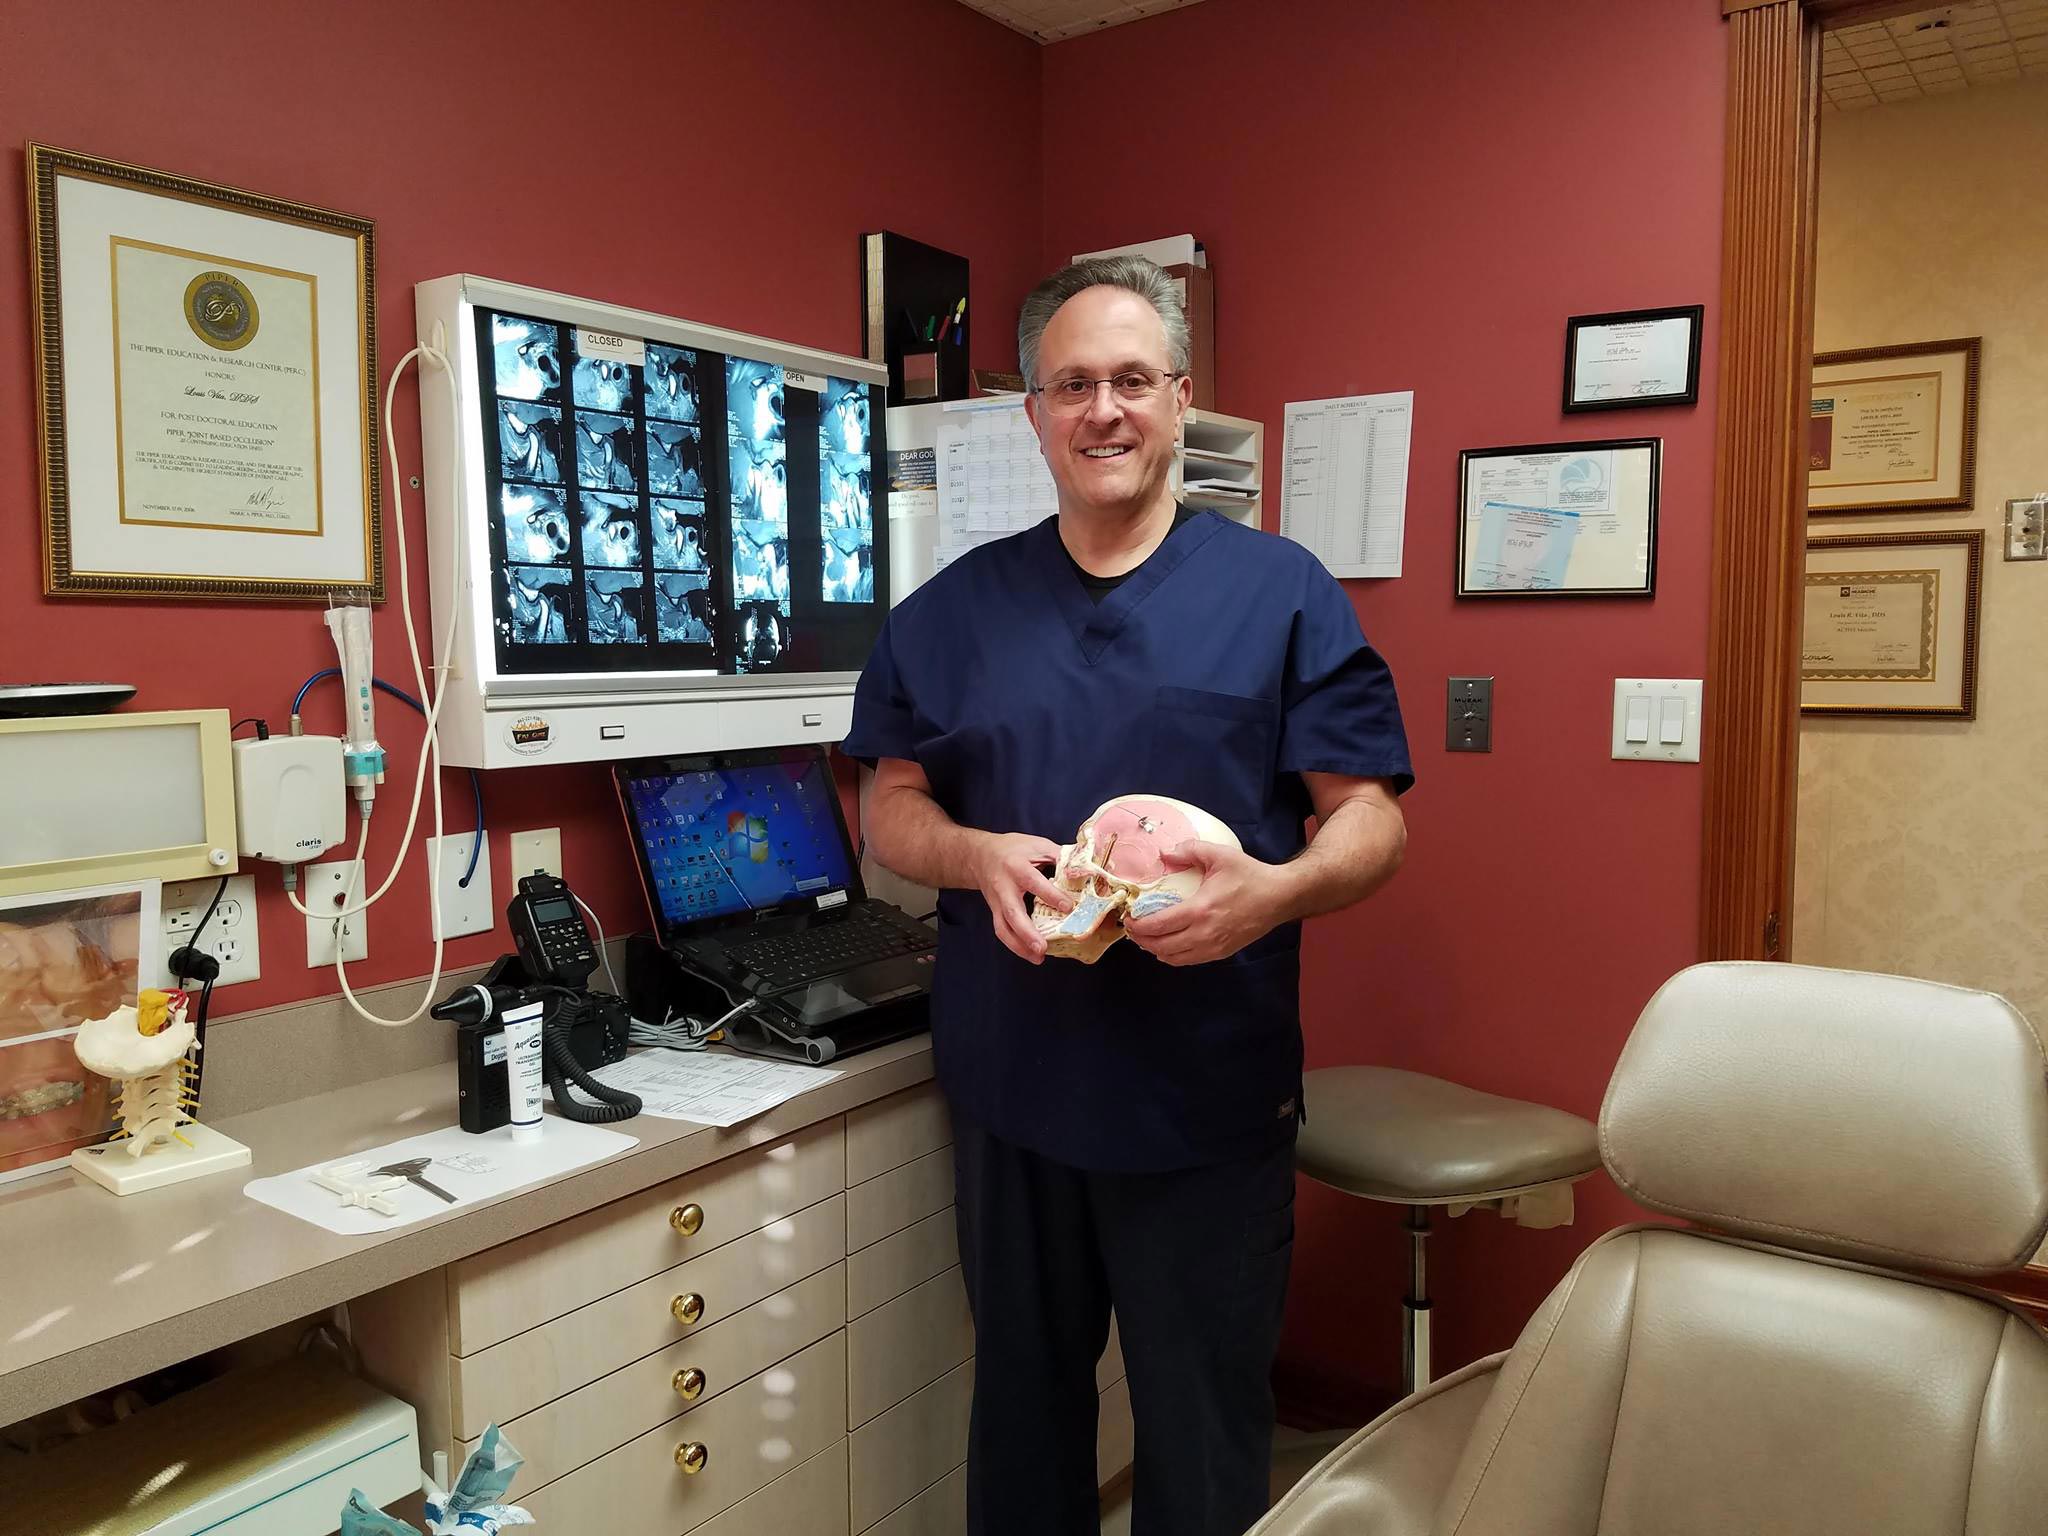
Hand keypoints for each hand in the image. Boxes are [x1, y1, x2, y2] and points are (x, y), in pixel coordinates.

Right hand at [970, 833, 1073, 964]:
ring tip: (1037, 958)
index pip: (1033, 882)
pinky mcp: (995, 912)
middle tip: (1042, 948)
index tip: (1068, 907)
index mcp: (1016, 866)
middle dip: (1027, 932)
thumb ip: (1059, 857)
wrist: (980, 856)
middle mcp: (1004, 887)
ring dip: (1019, 946)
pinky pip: (1002, 931)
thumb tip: (1085, 869)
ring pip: (1003, 928)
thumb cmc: (1013, 849)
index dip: (1050, 895)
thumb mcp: (1037, 845)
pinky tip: (1029, 955)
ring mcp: (997, 902)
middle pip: (1013, 912)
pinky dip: (1015, 946)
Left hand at [1123, 840, 1286, 966]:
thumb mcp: (1219, 855)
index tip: (1128, 918)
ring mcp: (1213, 947)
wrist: (1280, 897)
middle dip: (1141, 940)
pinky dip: (1173, 955)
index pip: (1158, 926)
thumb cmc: (1250, 876)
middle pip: (1160, 947)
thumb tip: (1164, 854)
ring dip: (1155, 950)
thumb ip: (1189, 850)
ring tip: (1147, 937)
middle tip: (1132, 928)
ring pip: (1173, 958)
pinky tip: (1168, 944)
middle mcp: (1204, 934)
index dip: (1137, 926)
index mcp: (1200, 910)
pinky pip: (1189, 961)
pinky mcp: (1222, 953)